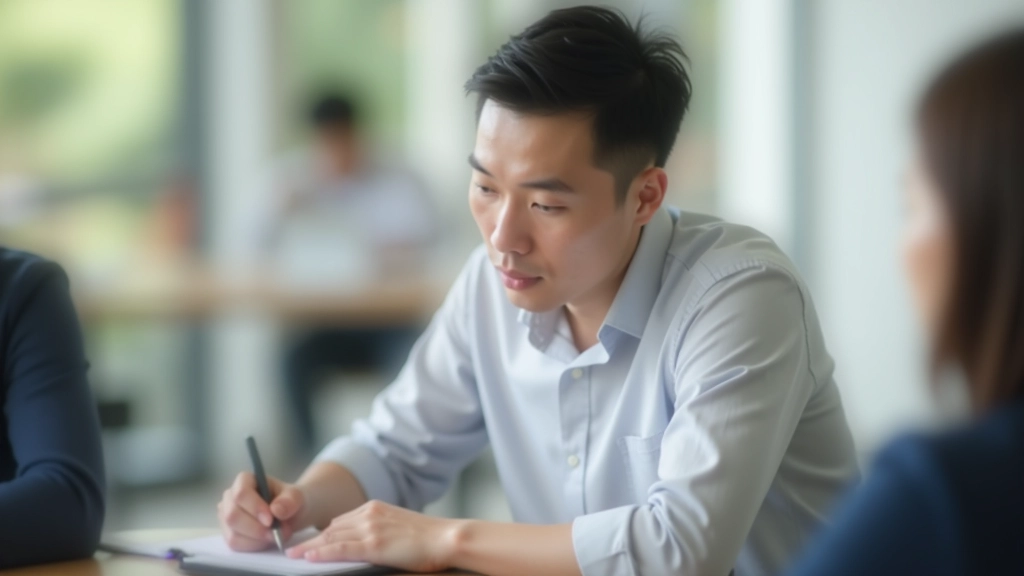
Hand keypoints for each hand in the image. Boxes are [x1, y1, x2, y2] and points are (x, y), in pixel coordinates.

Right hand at [218, 471, 306, 550]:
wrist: (289, 514)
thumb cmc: (289, 501)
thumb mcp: (296, 497)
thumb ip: (289, 501)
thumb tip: (276, 510)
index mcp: (245, 480)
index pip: (241, 493)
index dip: (254, 508)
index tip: (271, 520)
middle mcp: (230, 496)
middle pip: (232, 515)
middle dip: (256, 528)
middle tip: (277, 533)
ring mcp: (226, 515)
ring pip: (233, 533)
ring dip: (257, 539)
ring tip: (276, 536)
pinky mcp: (228, 533)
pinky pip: (235, 544)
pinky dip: (253, 546)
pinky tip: (266, 541)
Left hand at [286, 500, 459, 571]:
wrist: (446, 538)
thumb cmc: (428, 538)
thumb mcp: (399, 526)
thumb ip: (378, 529)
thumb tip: (362, 543)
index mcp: (376, 508)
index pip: (341, 520)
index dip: (322, 533)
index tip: (309, 540)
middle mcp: (370, 514)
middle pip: (332, 528)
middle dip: (311, 539)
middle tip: (291, 549)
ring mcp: (371, 528)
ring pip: (332, 537)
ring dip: (310, 547)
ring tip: (292, 556)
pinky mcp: (374, 544)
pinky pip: (341, 549)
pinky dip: (322, 552)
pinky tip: (309, 557)